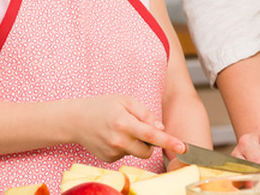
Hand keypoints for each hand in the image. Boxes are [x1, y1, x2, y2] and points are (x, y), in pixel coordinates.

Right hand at [65, 94, 186, 162]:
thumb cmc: (103, 106)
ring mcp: (112, 152)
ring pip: (136, 153)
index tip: (183, 148)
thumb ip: (145, 114)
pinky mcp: (107, 159)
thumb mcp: (126, 101)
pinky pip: (125, 155)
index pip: (152, 136)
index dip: (169, 142)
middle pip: (147, 151)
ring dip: (136, 144)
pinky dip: (125, 147)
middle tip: (140, 129)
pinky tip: (113, 137)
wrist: (76, 120)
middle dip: (150, 143)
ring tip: (123, 130)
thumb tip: (161, 128)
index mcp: (124, 123)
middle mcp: (118, 140)